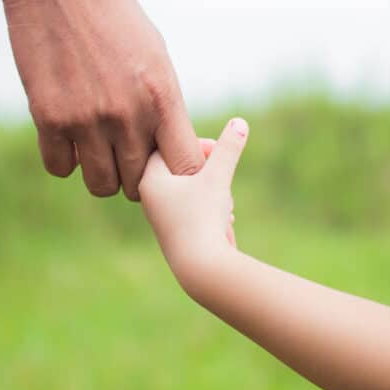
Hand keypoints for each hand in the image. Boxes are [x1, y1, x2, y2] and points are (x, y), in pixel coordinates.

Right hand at [0, 0, 204, 200]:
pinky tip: (66, 136)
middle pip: (138, 182)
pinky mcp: (48, 118)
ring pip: (101, 184)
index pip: (185, 165)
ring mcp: (86, 119)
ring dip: (100, 171)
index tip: (166, 164)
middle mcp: (127, 113)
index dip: (178, 173)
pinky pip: (61, 168)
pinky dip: (65, 159)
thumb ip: (163, 103)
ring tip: (96, 148)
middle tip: (123, 152)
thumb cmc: (111, 11)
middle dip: (134, 174)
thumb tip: (171, 146)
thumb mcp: (154, 53)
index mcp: (161, 94)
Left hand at [139, 117, 248, 281]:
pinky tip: (225, 219)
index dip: (193, 145)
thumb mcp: (217, 177)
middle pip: (177, 166)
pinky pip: (190, 207)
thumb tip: (240, 122)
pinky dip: (209, 207)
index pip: (165, 145)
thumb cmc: (204, 218)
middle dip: (206, 168)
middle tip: (221, 174)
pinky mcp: (174, 232)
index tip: (215, 151)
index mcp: (150, 179)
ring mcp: (161, 216)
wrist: (201, 268)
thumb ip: (228, 148)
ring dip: (211, 189)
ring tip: (225, 201)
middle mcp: (149, 197)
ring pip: (187, 188)